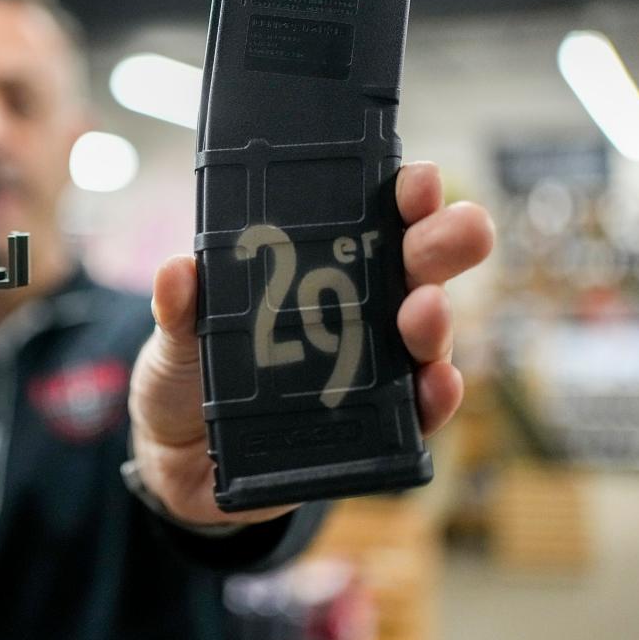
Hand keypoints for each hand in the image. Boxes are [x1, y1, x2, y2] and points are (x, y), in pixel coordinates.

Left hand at [128, 162, 493, 526]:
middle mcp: (358, 310)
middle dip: (444, 242)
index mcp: (317, 268)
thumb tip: (177, 270)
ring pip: (424, 335)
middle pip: (416, 267)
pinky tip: (439, 382)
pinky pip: (416, 411)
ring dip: (436, 320)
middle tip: (462, 229)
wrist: (181, 459)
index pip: (372, 217)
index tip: (420, 180)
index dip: (404, 194)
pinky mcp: (372, 426)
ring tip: (427, 309)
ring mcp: (370, 367)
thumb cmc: (190, 374)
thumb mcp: (176, 335)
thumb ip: (180, 306)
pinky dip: (435, 397)